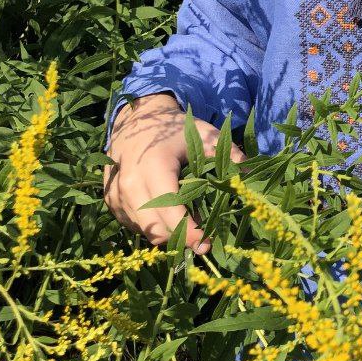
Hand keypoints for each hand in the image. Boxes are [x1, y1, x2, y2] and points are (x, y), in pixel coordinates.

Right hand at [102, 92, 244, 253]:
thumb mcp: (204, 135)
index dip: (189, 232)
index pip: (170, 212)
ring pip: (144, 230)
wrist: (135, 119)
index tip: (208, 242)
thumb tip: (250, 176)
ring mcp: (116, 194)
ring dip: (167, 233)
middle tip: (203, 239)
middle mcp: (130, 184)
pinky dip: (151, 226)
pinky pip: (133, 225)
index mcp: (153, 167)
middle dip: (180, 239)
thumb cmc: (173, 128)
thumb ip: (228, 154)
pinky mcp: (110, 201)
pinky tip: (167, 214)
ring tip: (188, 222)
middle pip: (155, 229)